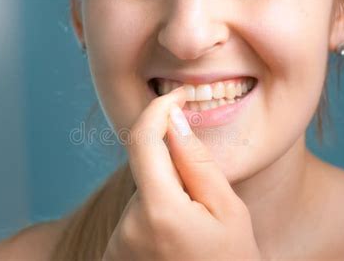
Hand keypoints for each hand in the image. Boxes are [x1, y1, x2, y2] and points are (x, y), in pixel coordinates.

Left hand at [102, 87, 261, 260]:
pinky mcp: (114, 254)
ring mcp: (117, 244)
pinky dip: (156, 216)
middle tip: (205, 197)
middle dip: (173, 167)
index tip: (174, 97)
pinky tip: (177, 241)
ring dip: (166, 195)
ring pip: (143, 194)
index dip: (157, 110)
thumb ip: (199, 163)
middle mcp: (128, 227)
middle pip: (146, 170)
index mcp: (159, 211)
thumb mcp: (229, 212)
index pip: (144, 140)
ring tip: (194, 229)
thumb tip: (175, 119)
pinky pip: (135, 217)